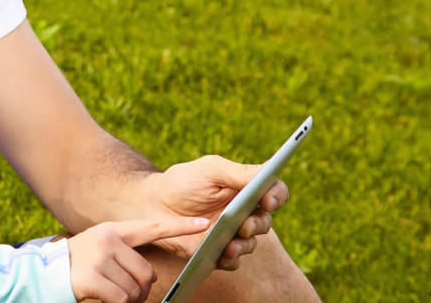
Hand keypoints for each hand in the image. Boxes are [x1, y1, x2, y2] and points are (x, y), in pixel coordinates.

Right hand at [68, 217, 208, 302]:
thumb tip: (151, 278)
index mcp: (113, 230)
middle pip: (148, 273)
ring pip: (136, 290)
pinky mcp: (92, 277)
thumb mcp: (100, 249)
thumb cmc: (79, 266)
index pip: (152, 227)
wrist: (44, 273)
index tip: (204, 225)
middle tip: (125, 292)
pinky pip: (121, 299)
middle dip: (142, 290)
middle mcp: (107, 239)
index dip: (179, 227)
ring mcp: (99, 257)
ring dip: (128, 300)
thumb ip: (124, 253)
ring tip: (110, 294)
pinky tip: (102, 298)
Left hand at [140, 155, 289, 269]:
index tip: (268, 200)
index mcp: (245, 189)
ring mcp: (232, 233)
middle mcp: (243, 212)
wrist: (153, 204)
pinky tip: (222, 254)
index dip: (277, 196)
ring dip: (245, 244)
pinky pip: (233, 261)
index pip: (273, 192)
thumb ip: (238, 172)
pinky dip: (231, 258)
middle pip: (265, 221)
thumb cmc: (182, 182)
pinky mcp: (218, 251)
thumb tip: (268, 172)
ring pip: (251, 243)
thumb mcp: (209, 169)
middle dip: (257, 224)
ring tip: (231, 243)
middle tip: (244, 224)